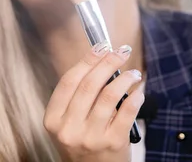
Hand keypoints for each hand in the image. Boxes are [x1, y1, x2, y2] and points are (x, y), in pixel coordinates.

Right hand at [43, 42, 143, 161]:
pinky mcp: (112, 143)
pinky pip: (127, 112)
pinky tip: (138, 91)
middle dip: (108, 63)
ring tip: (133, 73)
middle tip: (120, 51)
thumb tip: (100, 59)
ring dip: (124, 78)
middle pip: (89, 85)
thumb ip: (78, 96)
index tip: (100, 46)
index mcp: (53, 120)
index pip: (69, 81)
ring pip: (109, 96)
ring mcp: (90, 137)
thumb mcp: (68, 123)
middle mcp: (69, 129)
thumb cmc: (83, 144)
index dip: (86, 60)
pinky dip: (135, 97)